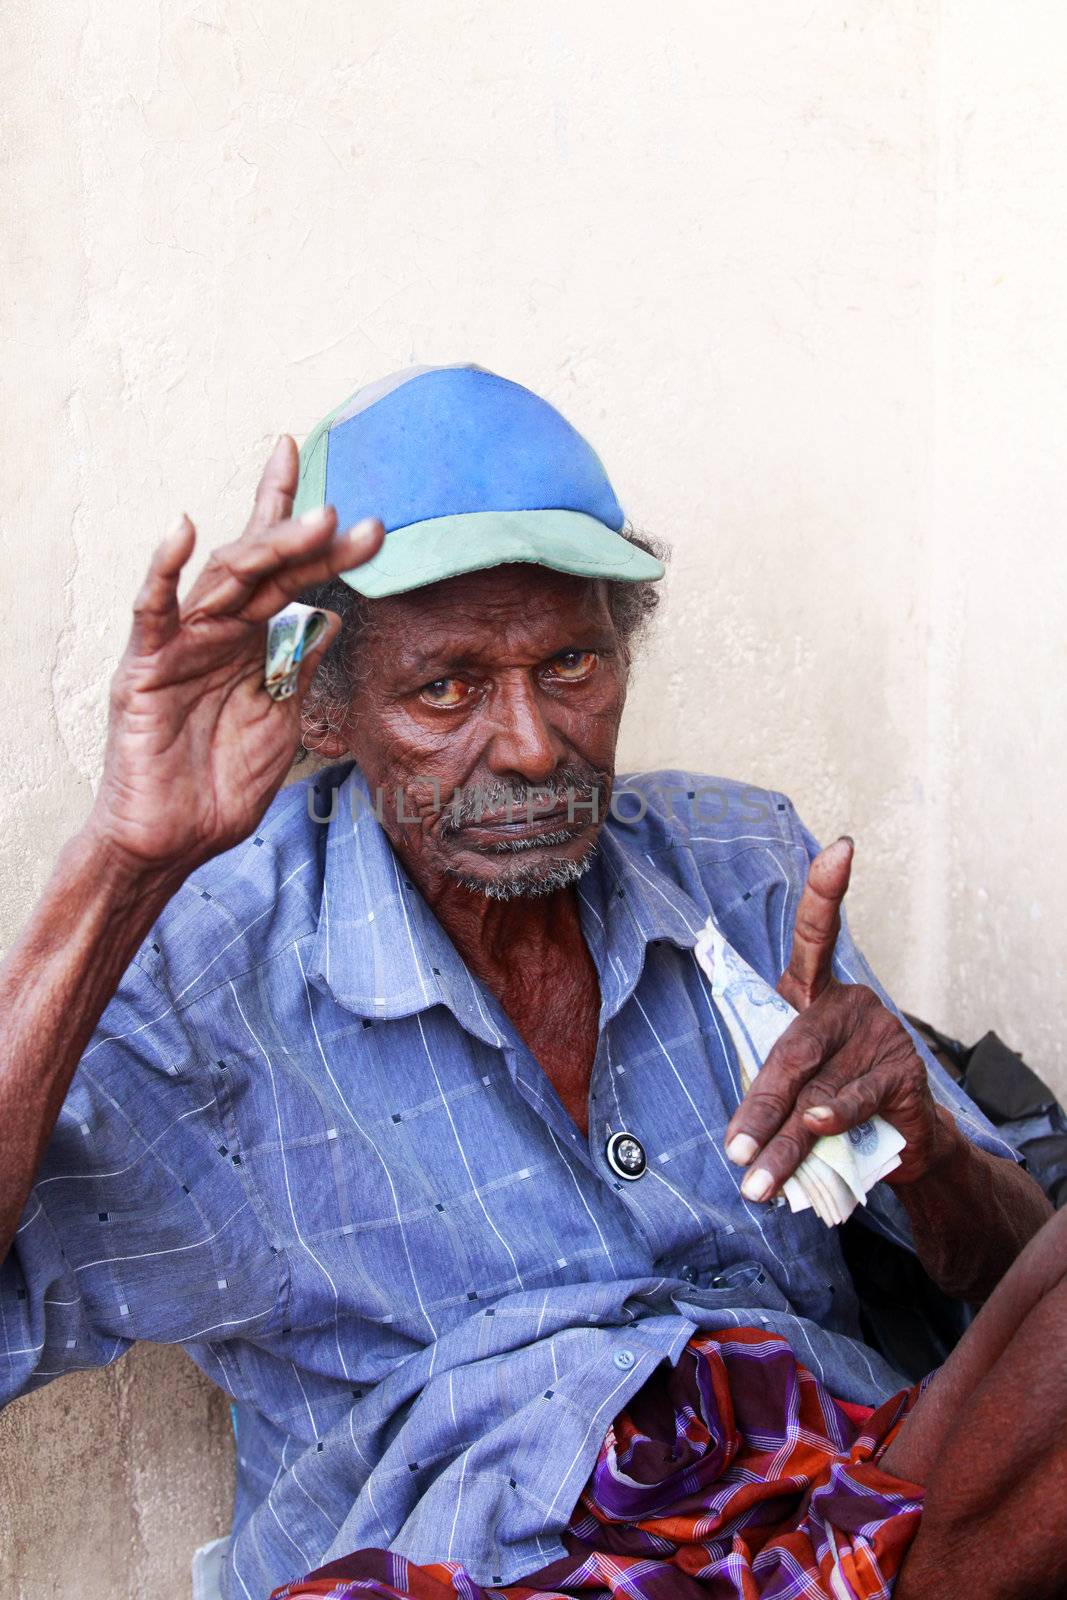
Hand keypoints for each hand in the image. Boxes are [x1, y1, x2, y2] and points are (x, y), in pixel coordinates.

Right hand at [84, 436, 382, 876]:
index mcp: (249, 641)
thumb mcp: (281, 717)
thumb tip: (330, 617)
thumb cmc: (222, 783)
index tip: (368, 522)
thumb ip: (298, 665)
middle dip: (302, 537)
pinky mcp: (145, 669)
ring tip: (313, 521)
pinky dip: (162, 573)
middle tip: (347, 516)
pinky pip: (151, 614)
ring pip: (222, 580)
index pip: (284, 576)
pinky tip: (180, 532)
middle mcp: (214, 631)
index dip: (318, 544)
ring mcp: (179, 645)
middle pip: (260, 567)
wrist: (178, 840)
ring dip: (266, 546)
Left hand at [723, 837, 956, 1201]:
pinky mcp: (906, 1071)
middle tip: (735, 1149)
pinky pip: (858, 1098)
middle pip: (793, 1048)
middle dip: (760, 1106)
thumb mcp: (795, 1087)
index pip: (817, 933)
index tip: (842, 848)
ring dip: (785, 1142)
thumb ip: (770, 1091)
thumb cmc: (831, 1101)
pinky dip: (834, 1122)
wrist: (901, 1146)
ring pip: (819, 1089)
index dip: (826, 890)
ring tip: (759, 1181)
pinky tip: (819, 1129)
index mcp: (815, 993)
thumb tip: (739, 1137)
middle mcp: (851, 1003)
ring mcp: (882, 1034)